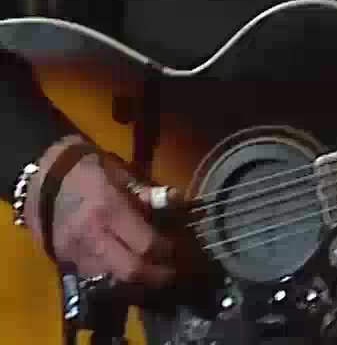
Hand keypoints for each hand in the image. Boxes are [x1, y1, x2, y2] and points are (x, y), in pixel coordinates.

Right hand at [27, 137, 178, 289]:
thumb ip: (149, 192)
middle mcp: (92, 236)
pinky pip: (94, 278)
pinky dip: (113, 278)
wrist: (42, 178)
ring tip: (150, 272)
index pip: (147, 244)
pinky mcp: (63, 261)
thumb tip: (177, 201)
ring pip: (112, 281)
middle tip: (170, 273)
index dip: (167, 251)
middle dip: (155, 276)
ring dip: (134, 281)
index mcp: (110, 209)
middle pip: (130, 271)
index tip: (178, 249)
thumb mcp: (122, 172)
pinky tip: (125, 270)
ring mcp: (74, 252)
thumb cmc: (89, 170)